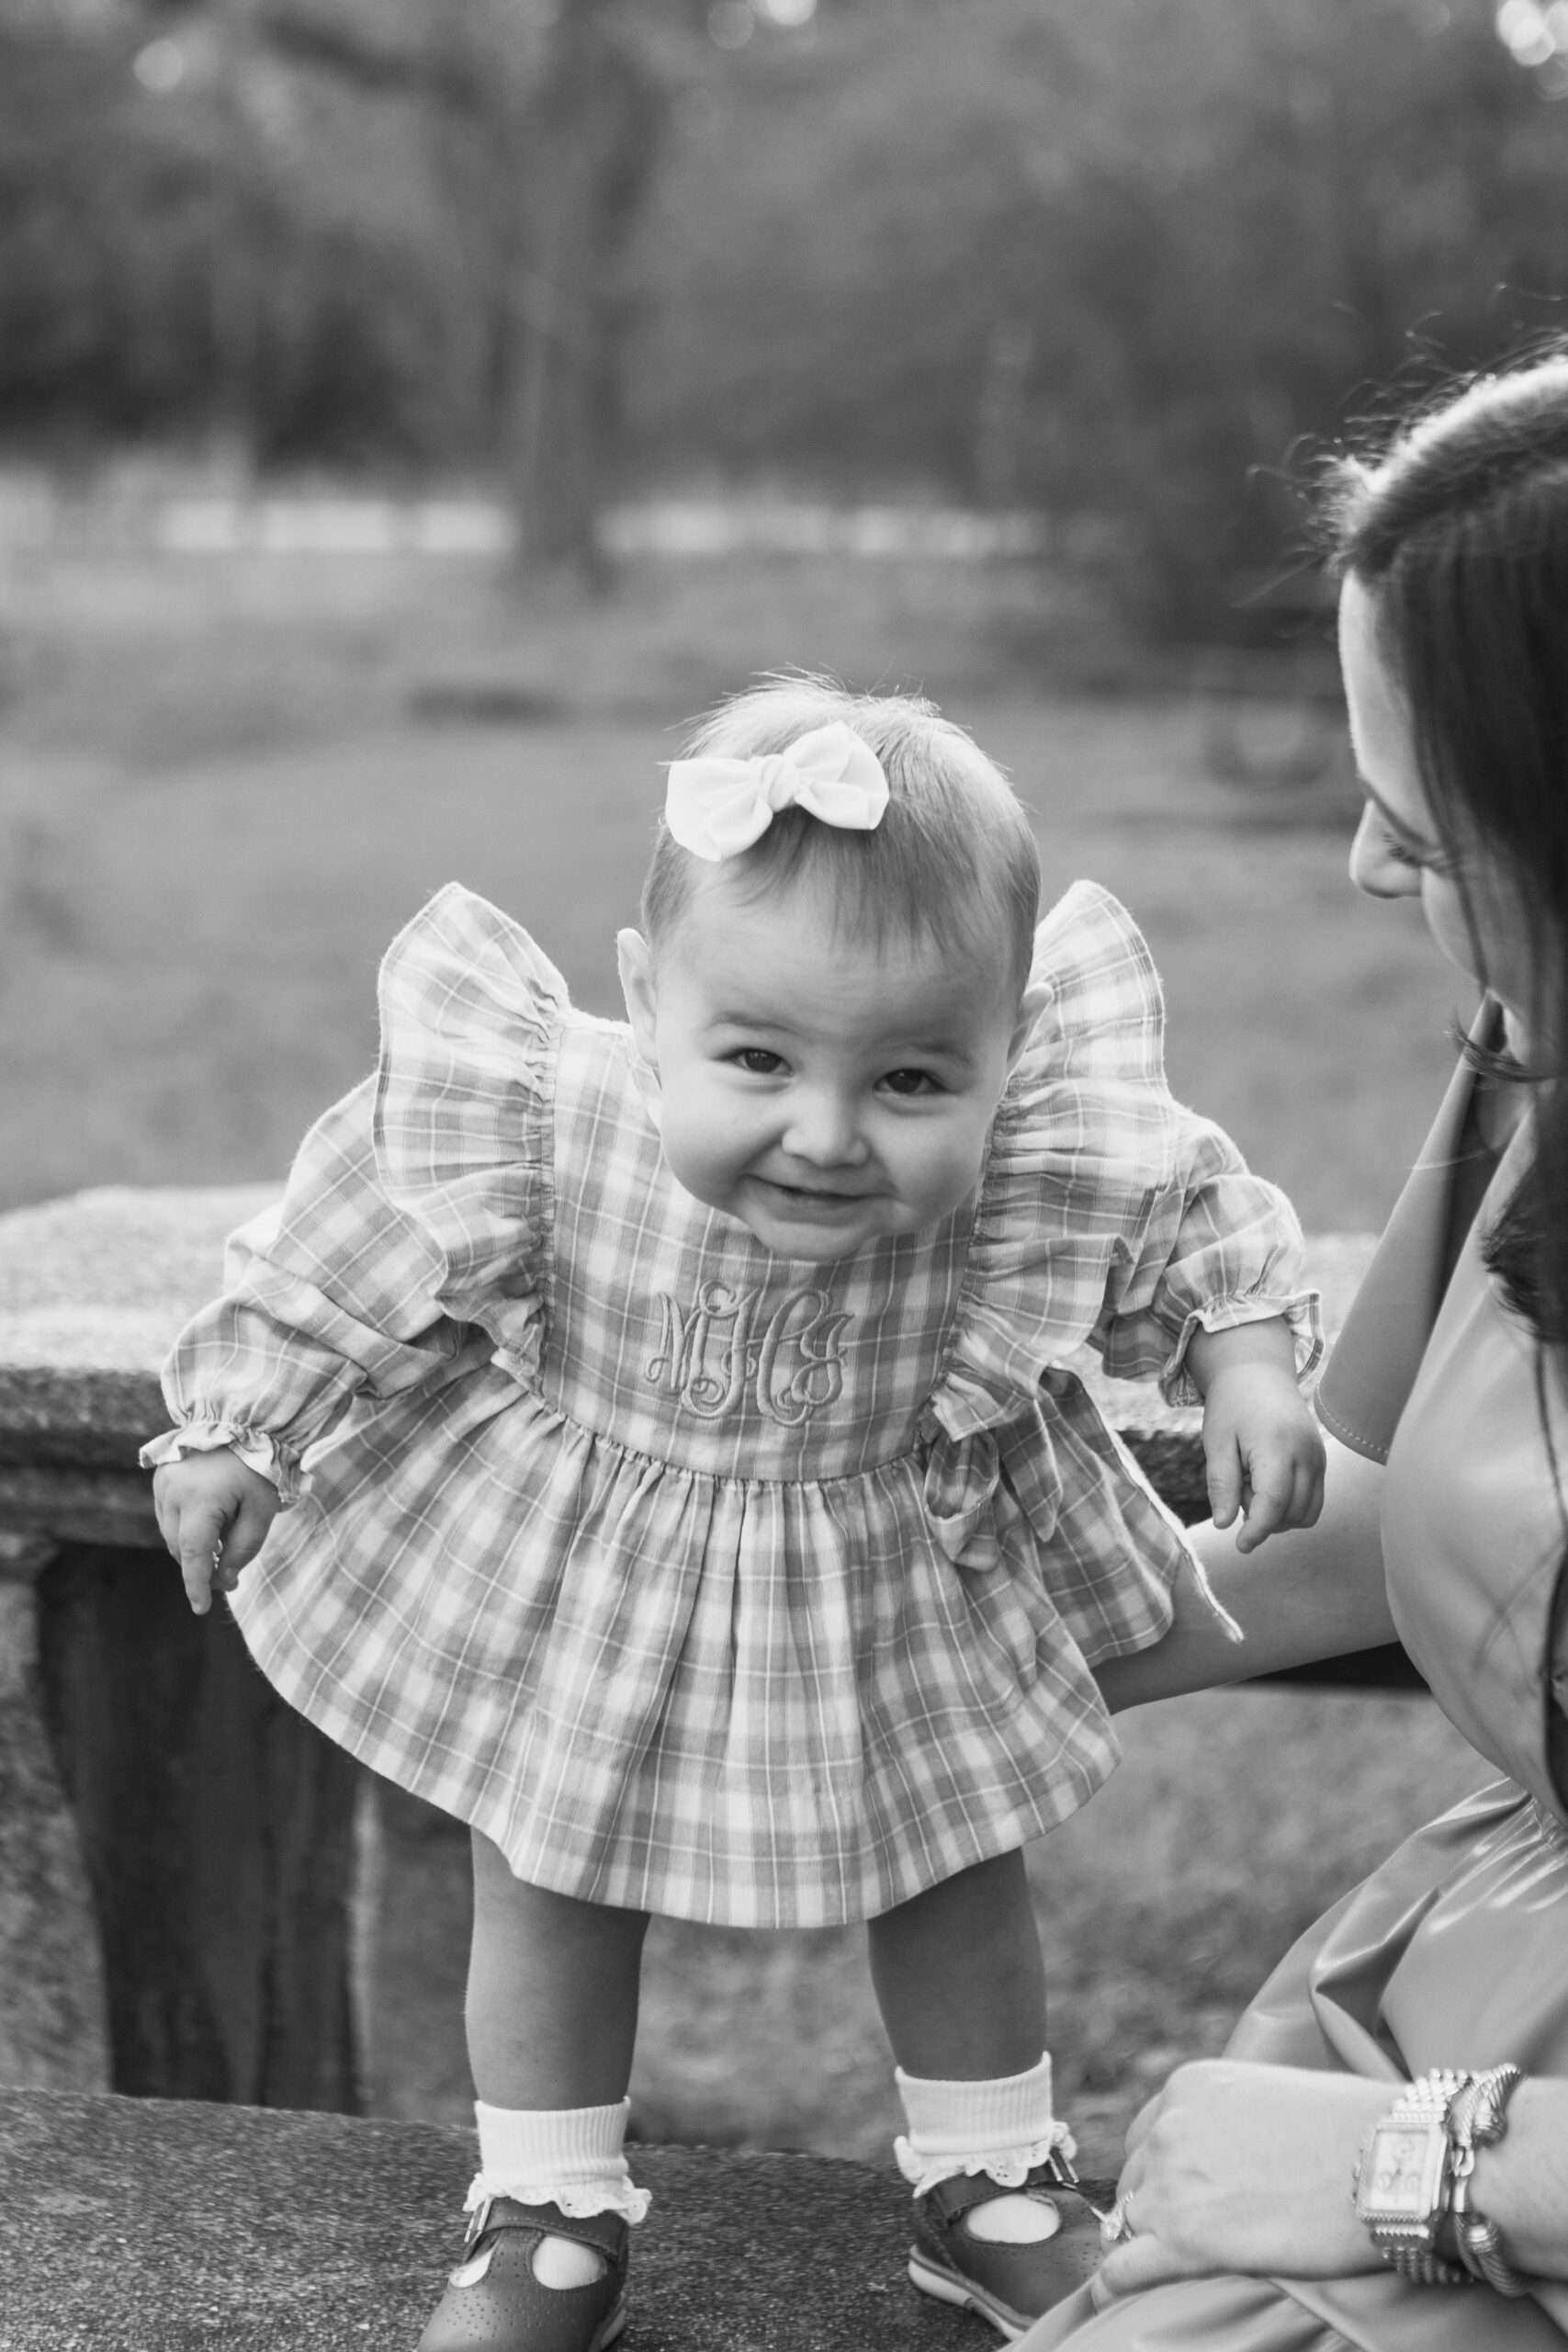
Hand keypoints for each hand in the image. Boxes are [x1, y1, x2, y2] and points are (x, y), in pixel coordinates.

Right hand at [151, 1447, 280, 1614]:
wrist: (242, 1418)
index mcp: (199, 1500)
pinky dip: (185, 1526)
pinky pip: (169, 1514)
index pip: (192, 1555)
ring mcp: (163, 1483)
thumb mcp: (262, 1508)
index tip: (200, 1608)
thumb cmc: (257, 1464)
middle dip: (202, 1565)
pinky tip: (210, 1521)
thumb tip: (225, 1579)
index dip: (196, 1584)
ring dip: (192, 1546)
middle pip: (180, 1547)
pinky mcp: (161, 1476)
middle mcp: (172, 1492)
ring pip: (171, 1533)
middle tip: (229, 1576)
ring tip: (224, 1543)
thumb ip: (244, 1547)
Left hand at [1098, 2060, 1388, 2299]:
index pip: (1152, 2132)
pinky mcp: (1186, 2242)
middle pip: (1139, 2176)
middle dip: (1162, 2200)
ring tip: (1174, 2260)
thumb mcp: (1272, 2093)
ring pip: (1135, 2219)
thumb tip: (1231, 2152)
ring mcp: (1173, 2184)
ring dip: (1154, 2238)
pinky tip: (1106, 2294)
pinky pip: (1125, 2268)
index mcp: (1190, 2087)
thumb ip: (1232, 2118)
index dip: (1167, 2165)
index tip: (1182, 2186)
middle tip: (1199, 2225)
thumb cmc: (1353, 2126)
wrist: (1385, 2163)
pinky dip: (1112, 2283)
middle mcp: (1171, 2128)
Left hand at [1189, 1321, 1325, 1553]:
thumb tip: (1224, 1525)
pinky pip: (1313, 1501)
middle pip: (1292, 1513)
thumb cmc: (1232, 1406)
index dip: (1257, 1530)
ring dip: (1278, 1514)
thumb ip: (1221, 1484)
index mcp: (1278, 1446)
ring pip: (1307, 1513)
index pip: (1274, 1503)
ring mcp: (1319, 1457)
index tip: (1239, 1546)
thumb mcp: (1216, 1442)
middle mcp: (1307, 1453)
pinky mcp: (1322, 1461)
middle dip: (1262, 1516)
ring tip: (1253, 1482)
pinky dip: (1290, 1506)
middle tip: (1239, 1486)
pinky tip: (1268, 1483)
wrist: (1259, 1373)